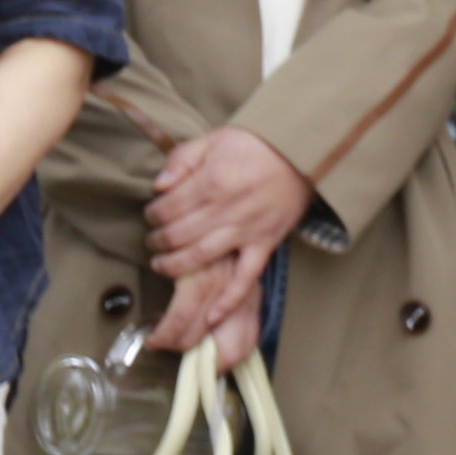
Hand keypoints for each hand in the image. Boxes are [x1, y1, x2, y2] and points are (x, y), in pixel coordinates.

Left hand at [146, 126, 318, 352]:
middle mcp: (228, 210)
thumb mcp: (215, 139)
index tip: (151, 215)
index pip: (168, 208)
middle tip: (152, 241)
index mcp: (213, 181)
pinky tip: (211, 316)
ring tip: (162, 265)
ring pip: (201, 257)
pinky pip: (246, 278)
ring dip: (175, 266)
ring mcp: (248, 231)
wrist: (304, 152)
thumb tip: (158, 186)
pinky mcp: (265, 245)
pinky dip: (229, 300)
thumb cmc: (257, 145)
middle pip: (178, 235)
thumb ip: (182, 159)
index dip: (152, 214)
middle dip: (158, 241)